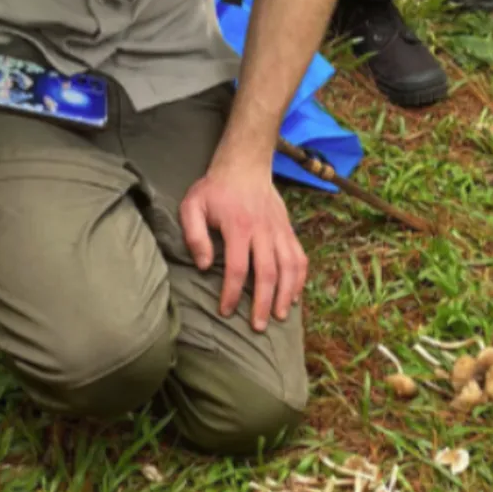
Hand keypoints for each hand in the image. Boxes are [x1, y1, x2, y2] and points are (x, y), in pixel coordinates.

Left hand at [180, 160, 307, 331]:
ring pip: (289, 267)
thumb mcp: (192, 205)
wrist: (245, 165)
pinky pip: (299, 257)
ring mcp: (279, 230)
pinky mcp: (288, 230)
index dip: (231, 292)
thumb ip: (194, 235)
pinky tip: (294, 296)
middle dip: (263, 302)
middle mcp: (263, 230)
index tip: (225, 311)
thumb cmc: (215, 189)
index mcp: (239, 226)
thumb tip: (203, 265)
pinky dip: (299, 279)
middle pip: (268, 272)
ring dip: (286, 294)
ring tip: (280, 316)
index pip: (238, 267)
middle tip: (258, 326)